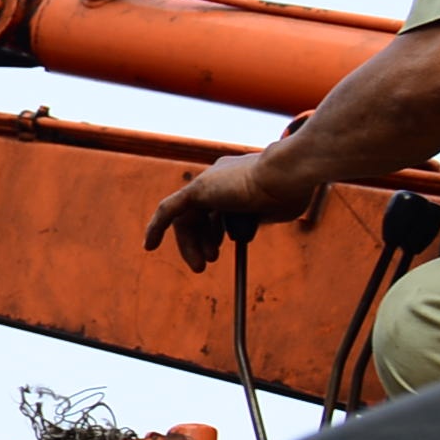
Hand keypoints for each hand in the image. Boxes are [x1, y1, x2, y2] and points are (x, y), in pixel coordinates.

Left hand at [144, 142, 323, 270]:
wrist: (289, 174)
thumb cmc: (291, 192)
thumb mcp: (274, 210)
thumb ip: (256, 218)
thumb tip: (245, 230)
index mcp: (239, 179)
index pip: (217, 209)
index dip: (215, 233)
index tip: (219, 251)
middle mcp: (220, 177)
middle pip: (199, 215)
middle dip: (201, 241)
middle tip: (206, 263)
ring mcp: (208, 181)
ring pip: (186, 218)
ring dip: (188, 244)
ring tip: (200, 265)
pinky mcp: (197, 188)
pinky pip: (168, 210)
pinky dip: (155, 228)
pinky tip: (148, 246)